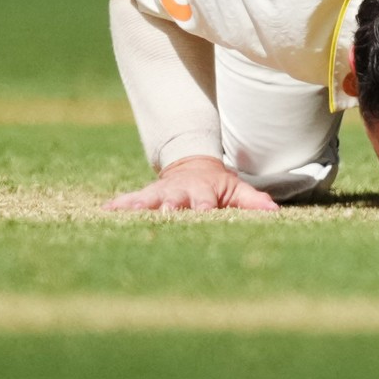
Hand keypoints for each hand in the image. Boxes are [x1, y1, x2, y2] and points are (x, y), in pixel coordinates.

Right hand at [103, 156, 279, 212]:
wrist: (193, 165)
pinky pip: (130, 199)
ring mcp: (161, 192)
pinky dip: (118, 205)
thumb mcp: (237, 189)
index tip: (203, 213)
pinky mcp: (146, 194)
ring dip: (139, 205)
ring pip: (149, 199)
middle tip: (164, 212)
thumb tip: (274, 212)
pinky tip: (104, 210)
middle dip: (168, 207)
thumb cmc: (218, 184)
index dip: (203, 208)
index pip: (204, 202)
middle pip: (173, 200)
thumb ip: (253, 201)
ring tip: (128, 211)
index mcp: (203, 191)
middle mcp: (180, 192)